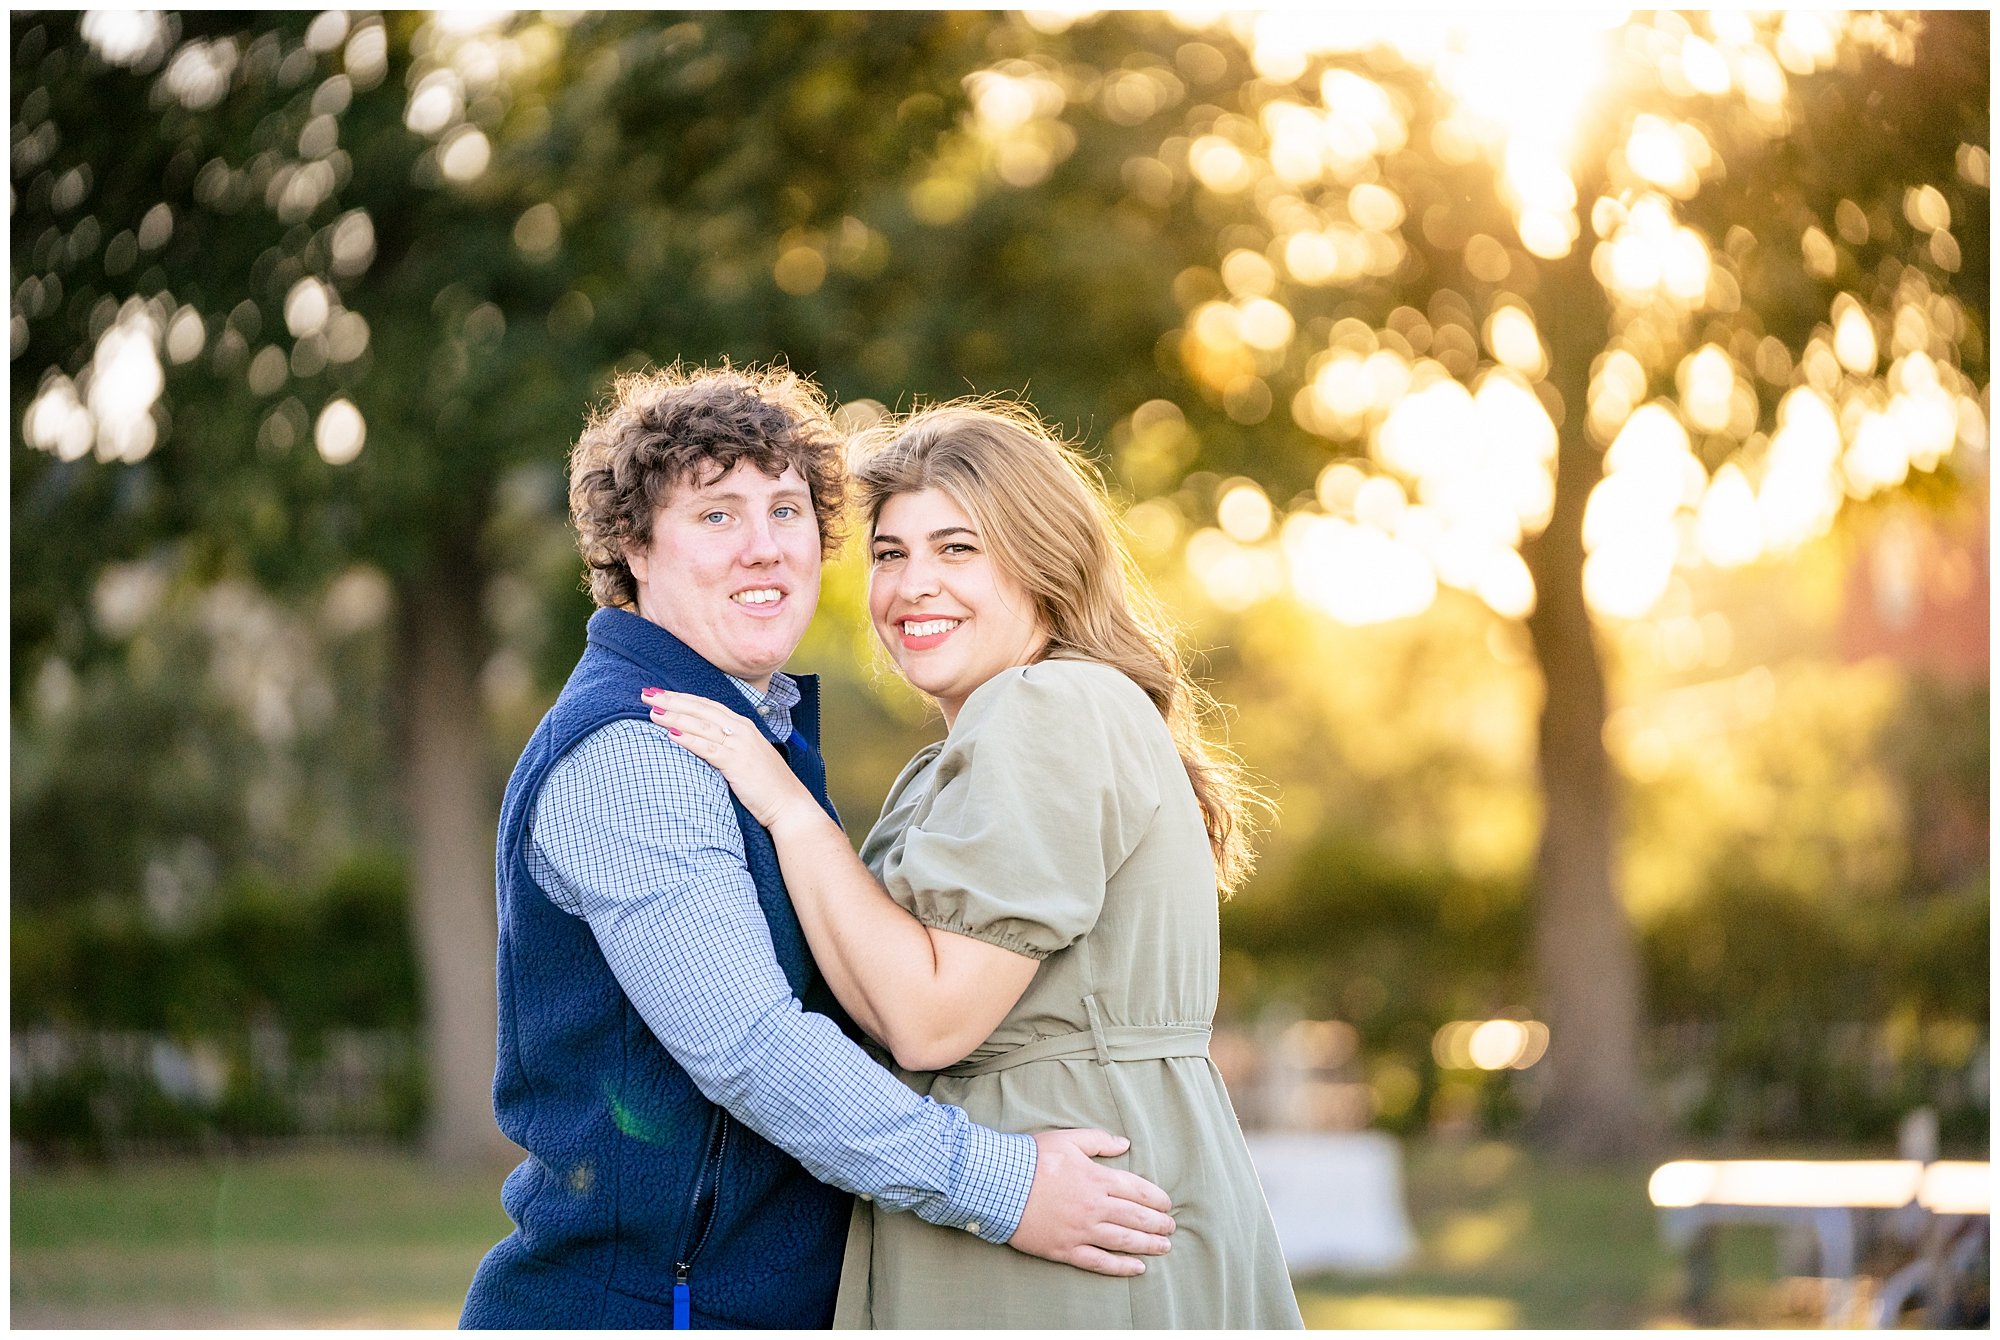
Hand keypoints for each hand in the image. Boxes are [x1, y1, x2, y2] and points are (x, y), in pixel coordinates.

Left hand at [640, 689, 817, 829]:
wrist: (789, 804)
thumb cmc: (767, 785)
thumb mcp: (747, 757)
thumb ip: (727, 746)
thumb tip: (702, 744)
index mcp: (743, 726)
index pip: (706, 706)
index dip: (682, 698)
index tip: (659, 693)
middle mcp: (741, 730)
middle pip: (700, 709)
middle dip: (672, 701)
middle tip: (647, 695)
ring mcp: (739, 745)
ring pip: (701, 726)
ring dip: (675, 717)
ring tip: (653, 713)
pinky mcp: (736, 763)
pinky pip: (708, 748)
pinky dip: (689, 740)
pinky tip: (671, 735)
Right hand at [1007, 1129, 1174, 1276]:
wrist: (999, 1184)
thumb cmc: (1032, 1159)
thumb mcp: (1068, 1139)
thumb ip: (1099, 1141)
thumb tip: (1125, 1144)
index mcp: (1097, 1178)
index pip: (1137, 1190)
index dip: (1156, 1199)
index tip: (1167, 1205)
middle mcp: (1094, 1206)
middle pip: (1136, 1217)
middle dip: (1158, 1224)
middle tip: (1170, 1228)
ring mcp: (1081, 1230)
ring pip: (1123, 1240)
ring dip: (1147, 1244)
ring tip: (1163, 1247)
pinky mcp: (1065, 1249)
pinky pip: (1100, 1261)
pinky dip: (1121, 1266)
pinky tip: (1137, 1268)